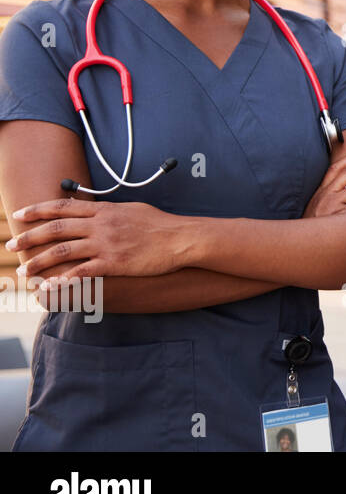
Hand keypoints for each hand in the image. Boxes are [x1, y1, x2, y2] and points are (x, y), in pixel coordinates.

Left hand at [7, 199, 183, 279]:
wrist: (181, 238)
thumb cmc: (160, 224)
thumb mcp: (132, 208)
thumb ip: (109, 209)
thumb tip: (95, 208)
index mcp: (104, 210)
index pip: (63, 206)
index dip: (37, 210)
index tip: (19, 215)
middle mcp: (101, 224)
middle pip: (56, 228)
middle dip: (29, 236)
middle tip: (11, 243)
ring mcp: (106, 244)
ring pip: (62, 251)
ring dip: (39, 261)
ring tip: (25, 270)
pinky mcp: (114, 263)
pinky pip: (82, 272)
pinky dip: (62, 280)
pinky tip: (49, 287)